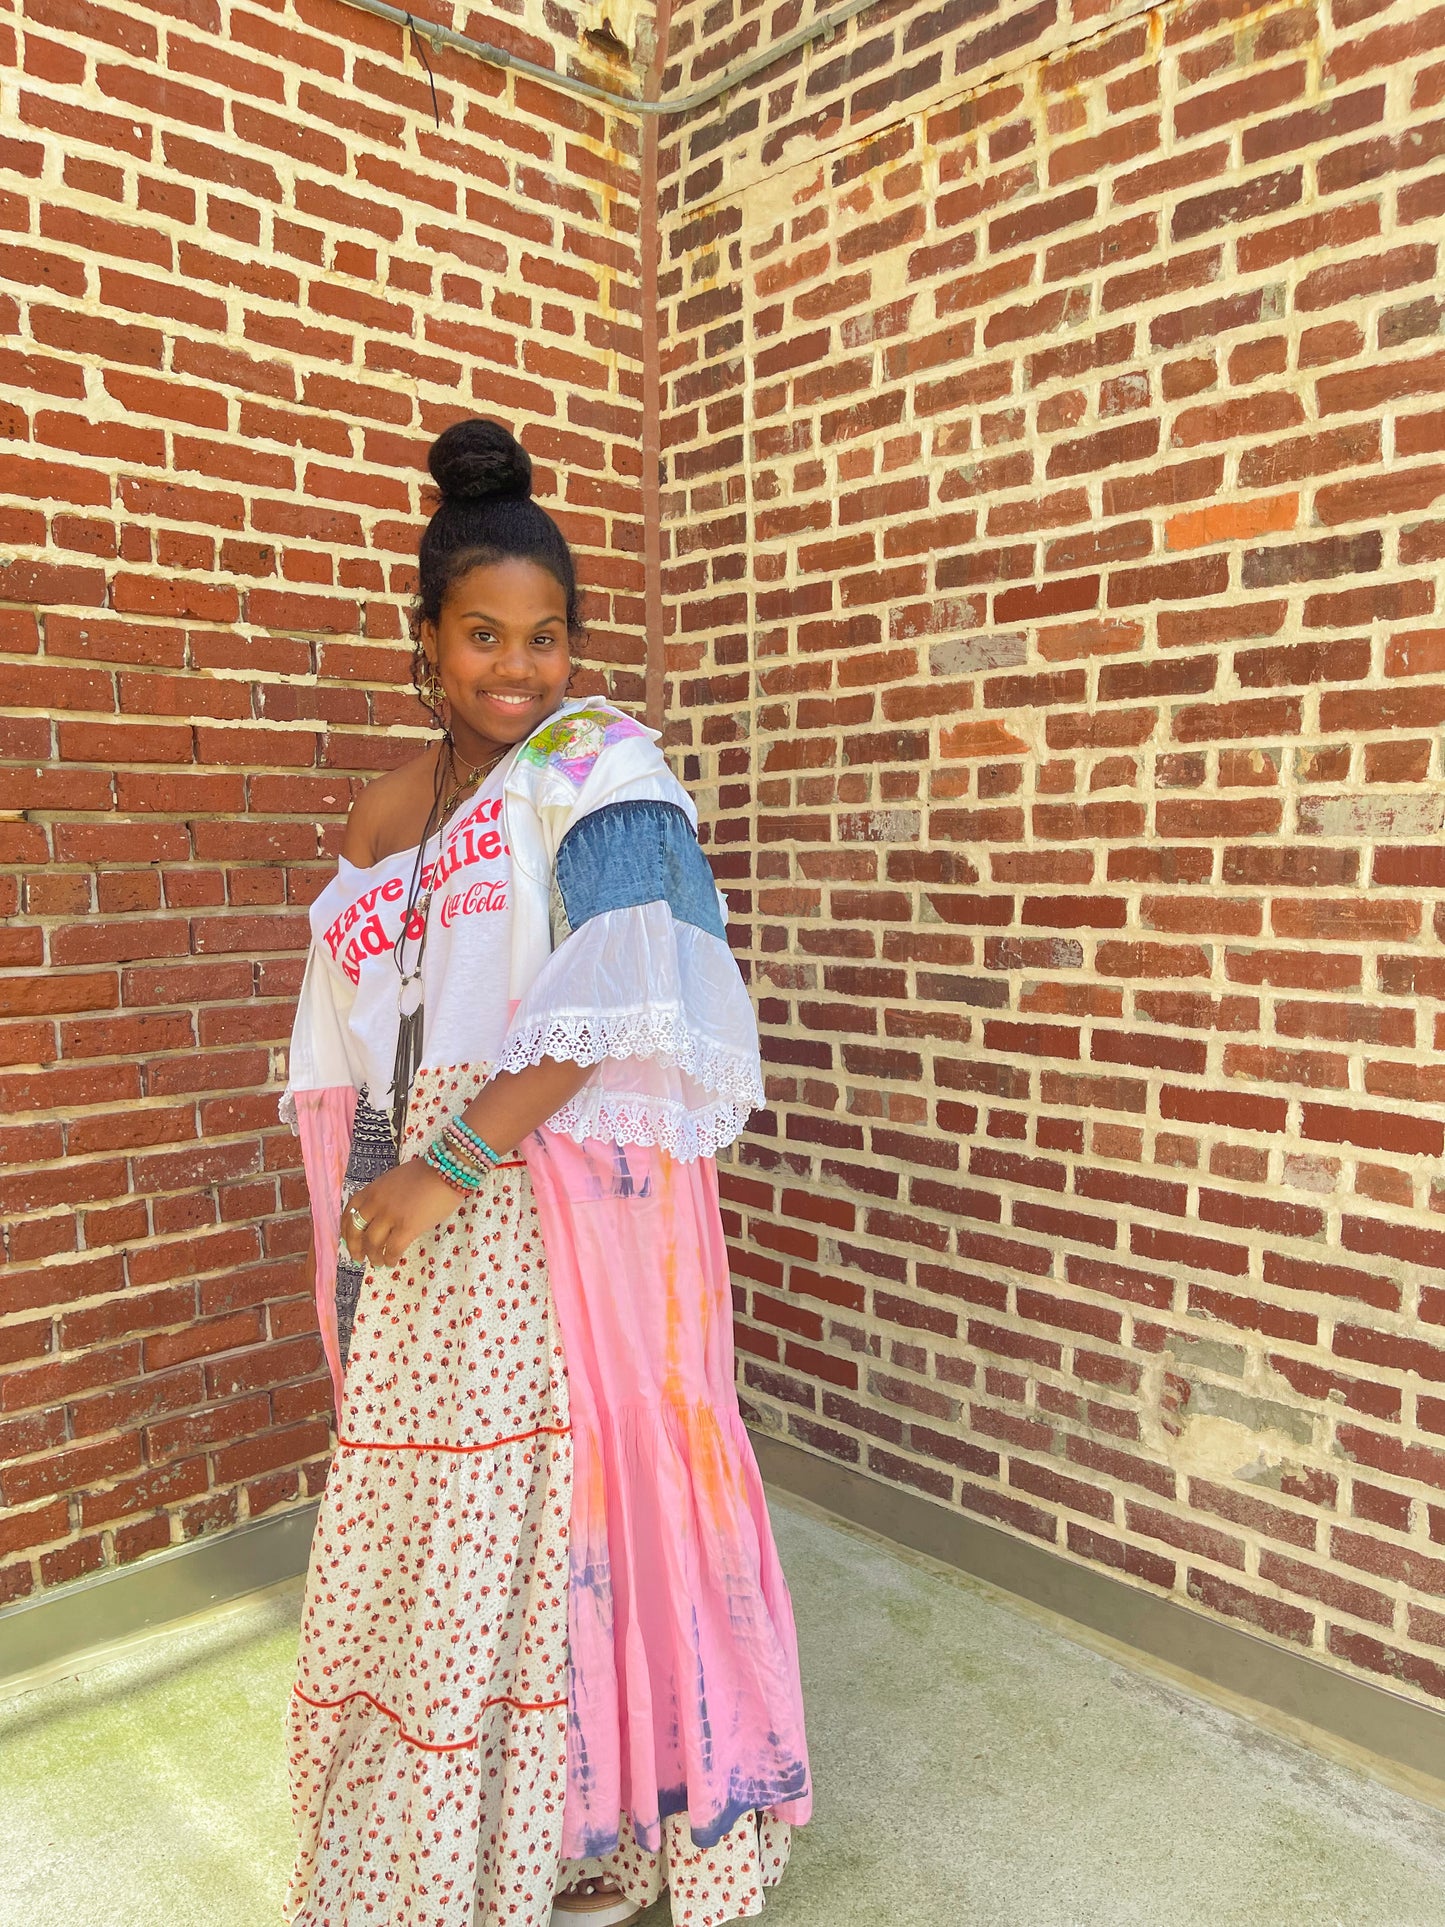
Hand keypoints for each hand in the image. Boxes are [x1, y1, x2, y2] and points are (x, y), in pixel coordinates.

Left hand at [341, 1159, 459, 1269]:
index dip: (345, 1229)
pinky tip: (392, 1262)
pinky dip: (389, 1259)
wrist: (446, 1171)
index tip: (347, 1240)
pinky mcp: (407, 1227)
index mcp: (373, 1190)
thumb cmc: (426, 1173)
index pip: (349, 1211)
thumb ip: (383, 1195)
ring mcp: (391, 1215)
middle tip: (358, 1258)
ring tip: (378, 1263)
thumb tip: (381, 1215)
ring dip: (373, 1256)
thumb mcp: (395, 1179)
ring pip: (372, 1243)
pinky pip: (392, 1249)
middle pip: (356, 1230)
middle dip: (355, 1247)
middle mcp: (377, 1203)